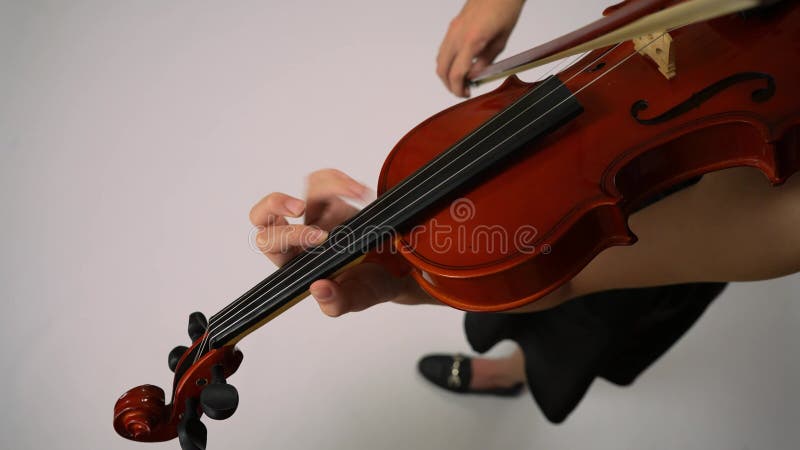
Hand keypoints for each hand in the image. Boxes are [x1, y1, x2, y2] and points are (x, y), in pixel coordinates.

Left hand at [250, 169, 433, 316]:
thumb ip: (336, 302)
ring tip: (358, 194)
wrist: (395, 270)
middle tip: (300, 207)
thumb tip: (318, 289)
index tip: (323, 237)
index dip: (291, 236)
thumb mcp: (356, 298)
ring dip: (329, 186)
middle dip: (276, 204)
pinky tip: (360, 192)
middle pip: (263, 215)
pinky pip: (323, 181)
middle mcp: (299, 238)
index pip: (272, 244)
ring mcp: (315, 217)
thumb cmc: (369, 285)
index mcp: (294, 263)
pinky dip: (340, 180)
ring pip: (303, 190)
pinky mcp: (332, 202)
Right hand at [437, 0, 524, 96]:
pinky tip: (460, 63)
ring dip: (447, 73)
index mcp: (471, 40)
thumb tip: (476, 75)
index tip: (465, 94)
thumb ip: (486, 61)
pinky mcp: (453, 25)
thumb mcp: (501, 41)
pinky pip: (443, 48)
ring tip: (461, 78)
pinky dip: (447, 60)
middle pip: (442, 69)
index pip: (456, 74)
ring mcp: (453, 29)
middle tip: (462, 90)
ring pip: (439, 59)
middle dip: (450, 84)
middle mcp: (457, 35)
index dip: (459, 89)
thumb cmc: (505, 8)